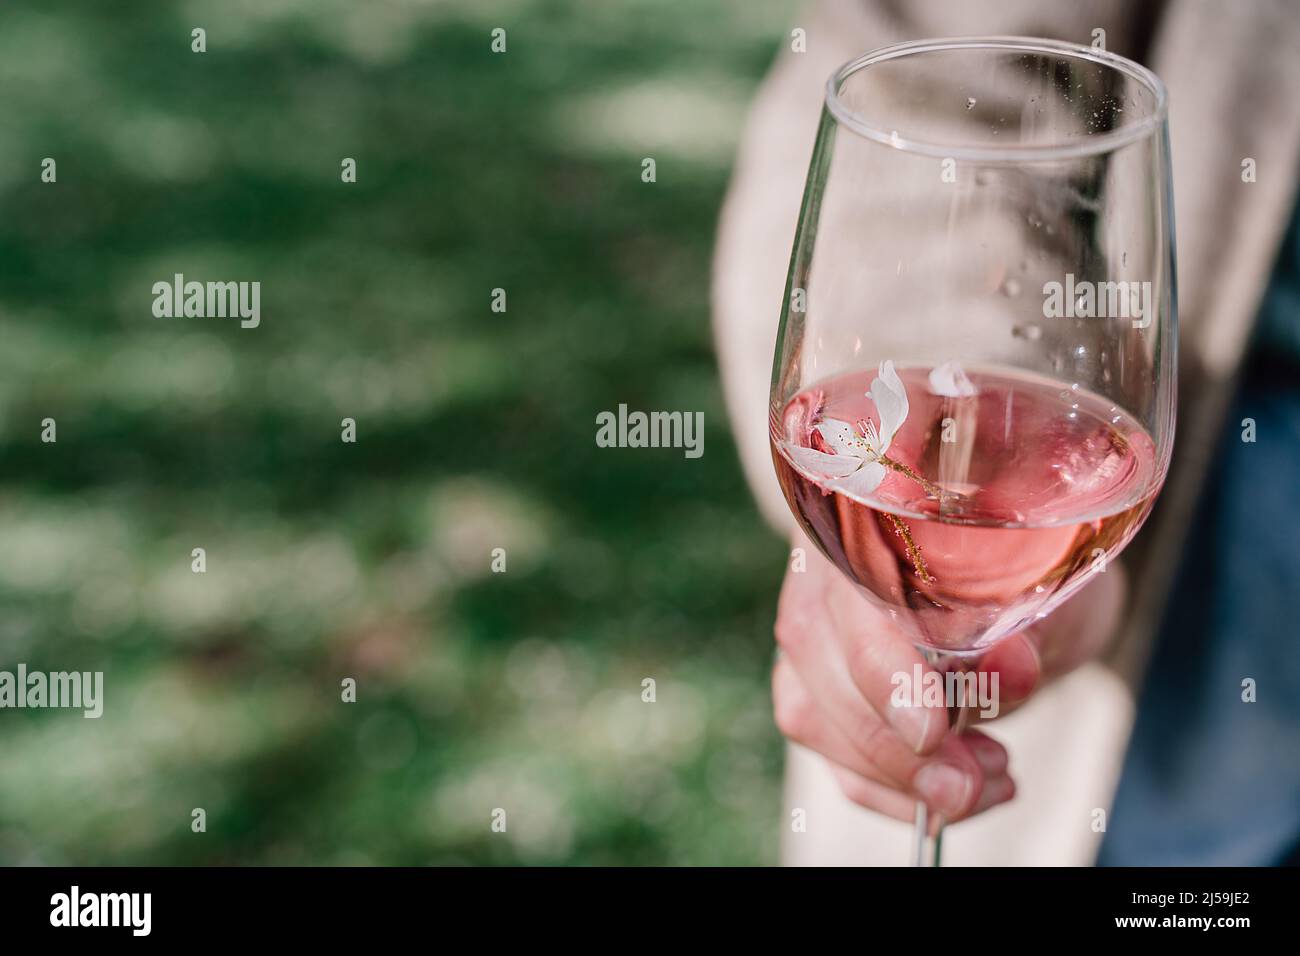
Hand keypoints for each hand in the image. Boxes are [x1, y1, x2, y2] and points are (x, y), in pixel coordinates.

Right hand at [772, 536, 1125, 824]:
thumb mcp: (1053, 582)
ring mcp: (809, 628)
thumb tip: (1008, 665)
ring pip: (810, 712)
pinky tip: (951, 791)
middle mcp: (819, 563)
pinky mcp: (815, 687)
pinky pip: (831, 753)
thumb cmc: (1038, 564)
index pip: (850, 597)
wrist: (1030, 577)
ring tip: (983, 780)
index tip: (932, 731)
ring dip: (895, 773)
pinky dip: (890, 790)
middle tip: (969, 784)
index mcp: (866, 508)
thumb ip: (1026, 622)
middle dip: (891, 743)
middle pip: (816, 659)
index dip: (884, 669)